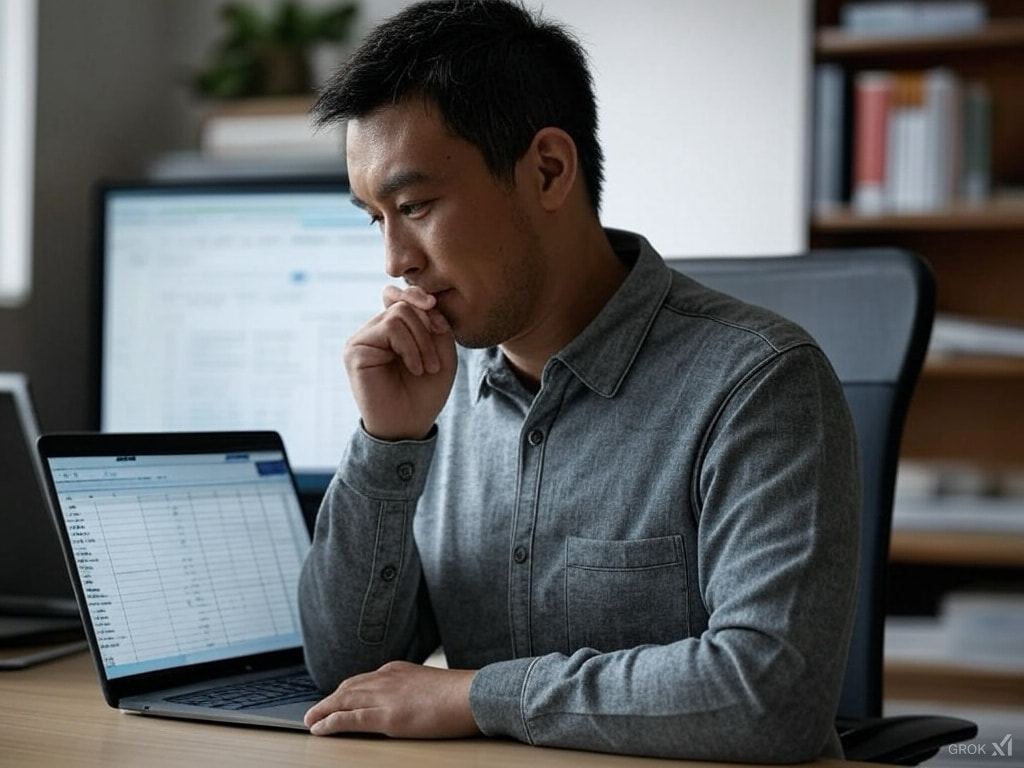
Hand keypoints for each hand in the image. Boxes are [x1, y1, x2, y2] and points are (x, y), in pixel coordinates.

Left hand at [305, 661, 478, 738]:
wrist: (472, 695)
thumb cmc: (460, 694)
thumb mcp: (430, 685)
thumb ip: (413, 689)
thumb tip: (409, 702)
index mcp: (397, 669)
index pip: (362, 679)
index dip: (344, 691)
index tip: (335, 697)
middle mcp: (386, 678)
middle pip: (347, 688)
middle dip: (328, 700)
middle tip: (314, 711)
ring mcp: (385, 696)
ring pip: (342, 701)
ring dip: (322, 711)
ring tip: (310, 720)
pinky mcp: (386, 716)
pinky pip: (349, 719)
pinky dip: (330, 723)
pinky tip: (319, 729)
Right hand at [345, 285, 456, 440]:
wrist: (410, 424)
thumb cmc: (425, 391)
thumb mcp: (441, 351)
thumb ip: (435, 322)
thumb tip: (423, 300)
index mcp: (391, 329)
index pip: (399, 296)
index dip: (420, 298)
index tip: (441, 325)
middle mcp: (373, 331)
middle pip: (404, 304)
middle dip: (427, 329)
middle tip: (435, 363)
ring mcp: (362, 339)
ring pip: (398, 314)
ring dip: (421, 342)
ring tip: (425, 368)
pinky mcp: (354, 350)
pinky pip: (389, 329)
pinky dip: (409, 348)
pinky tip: (414, 369)